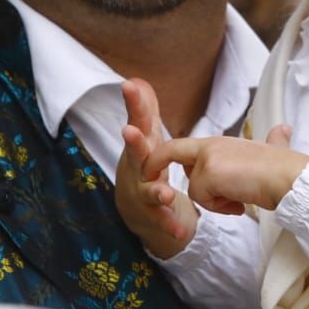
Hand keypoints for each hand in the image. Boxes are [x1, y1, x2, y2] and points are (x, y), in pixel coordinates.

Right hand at [112, 79, 197, 259]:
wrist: (132, 208)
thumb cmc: (143, 163)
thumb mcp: (146, 136)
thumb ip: (144, 110)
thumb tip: (137, 79)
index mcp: (140, 145)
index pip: (138, 120)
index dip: (134, 103)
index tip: (129, 85)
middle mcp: (136, 168)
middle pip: (135, 153)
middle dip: (134, 142)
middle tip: (130, 131)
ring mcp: (141, 191)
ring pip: (148, 190)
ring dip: (156, 191)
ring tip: (166, 193)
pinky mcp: (151, 213)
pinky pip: (162, 219)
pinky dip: (170, 223)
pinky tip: (180, 229)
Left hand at [145, 125, 306, 213]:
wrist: (290, 178)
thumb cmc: (285, 169)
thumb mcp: (273, 149)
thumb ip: (273, 141)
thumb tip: (283, 130)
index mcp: (221, 141)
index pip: (184, 147)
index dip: (165, 156)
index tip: (151, 168)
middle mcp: (211, 145)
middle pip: (173, 155)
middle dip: (161, 169)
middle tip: (158, 180)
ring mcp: (208, 158)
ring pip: (193, 188)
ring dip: (213, 201)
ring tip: (238, 198)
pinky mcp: (208, 173)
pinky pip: (202, 199)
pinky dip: (220, 207)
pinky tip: (239, 202)